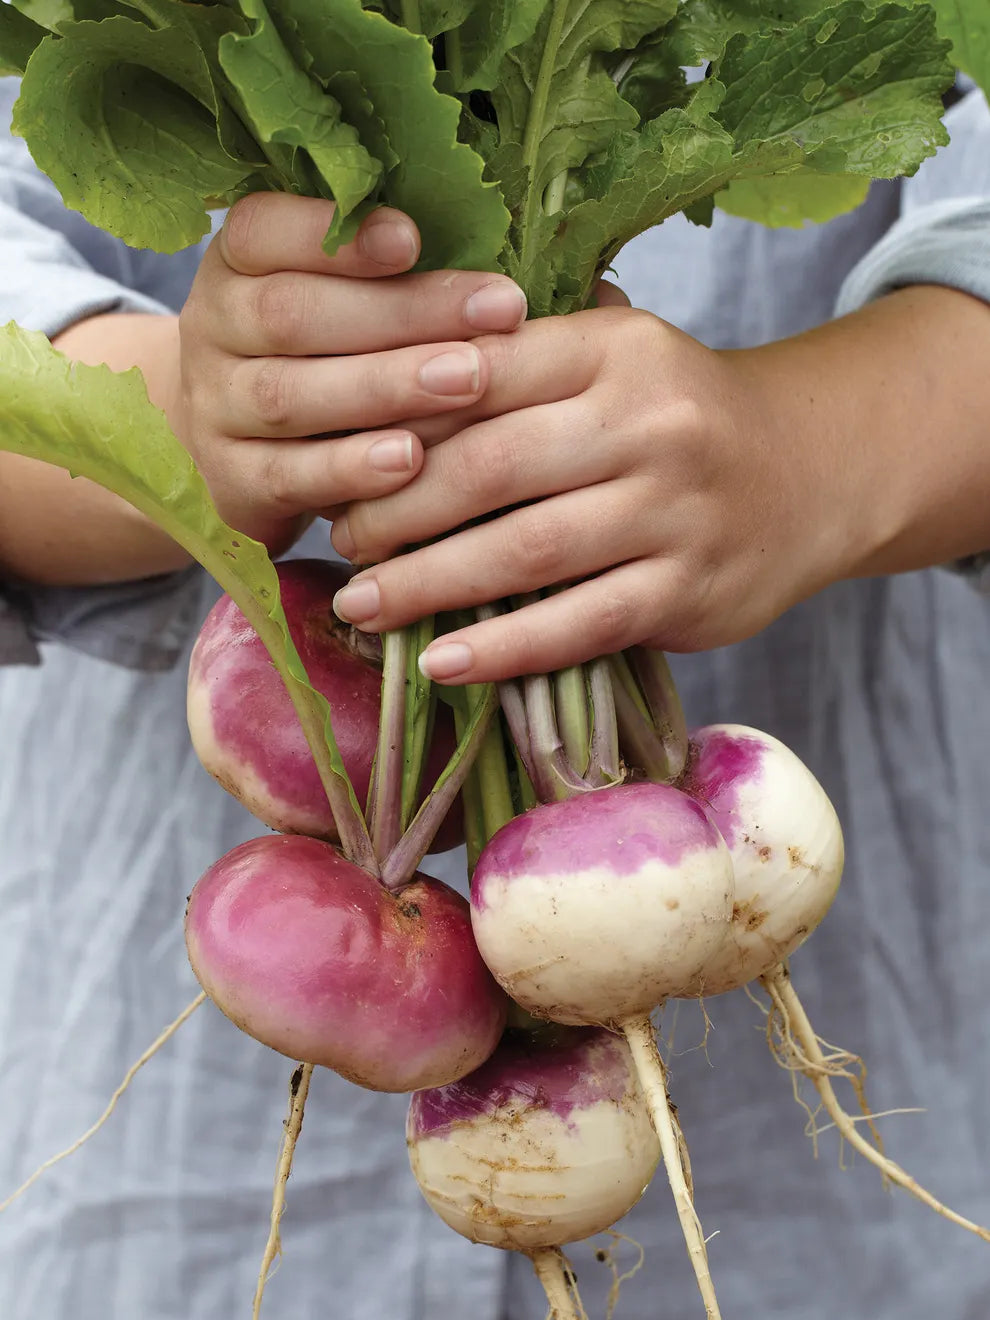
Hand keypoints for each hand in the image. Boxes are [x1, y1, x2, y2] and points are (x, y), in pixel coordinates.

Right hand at [171, 193, 527, 551]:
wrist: (231, 453)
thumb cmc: (317, 357)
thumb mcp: (332, 299)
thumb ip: (389, 272)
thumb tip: (494, 252)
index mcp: (236, 264)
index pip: (263, 231)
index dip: (338, 237)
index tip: (415, 237)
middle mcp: (213, 329)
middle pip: (293, 314)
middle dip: (404, 312)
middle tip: (500, 311)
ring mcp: (216, 410)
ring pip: (291, 395)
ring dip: (387, 387)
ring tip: (470, 380)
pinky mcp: (232, 483)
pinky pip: (290, 476)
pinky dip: (351, 470)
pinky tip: (411, 462)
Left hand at [327, 296, 875, 680]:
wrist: (812, 470)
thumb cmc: (679, 416)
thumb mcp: (616, 358)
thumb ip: (520, 364)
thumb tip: (378, 397)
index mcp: (615, 348)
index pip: (480, 374)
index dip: (395, 420)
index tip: (338, 457)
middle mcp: (651, 422)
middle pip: (491, 467)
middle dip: (397, 509)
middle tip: (343, 539)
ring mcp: (677, 512)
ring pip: (527, 552)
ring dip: (428, 584)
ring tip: (362, 605)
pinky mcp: (691, 591)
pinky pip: (580, 625)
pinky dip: (503, 649)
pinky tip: (441, 664)